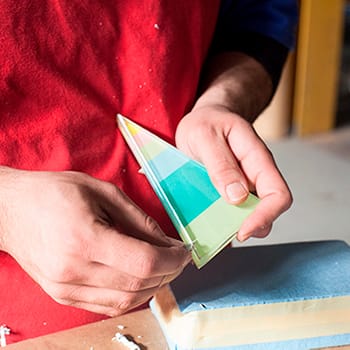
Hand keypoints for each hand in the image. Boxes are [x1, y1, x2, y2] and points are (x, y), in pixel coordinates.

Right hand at [0, 167, 189, 315]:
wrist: (10, 209)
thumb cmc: (53, 192)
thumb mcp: (102, 192)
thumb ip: (138, 219)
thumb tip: (166, 241)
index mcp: (85, 239)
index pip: (144, 262)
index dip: (173, 259)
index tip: (185, 251)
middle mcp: (74, 270)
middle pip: (139, 284)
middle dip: (169, 272)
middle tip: (179, 256)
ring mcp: (66, 288)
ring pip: (127, 300)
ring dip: (154, 285)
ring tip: (164, 266)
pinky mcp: (63, 295)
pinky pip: (108, 305)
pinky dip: (132, 295)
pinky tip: (141, 278)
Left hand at [175, 105, 291, 240]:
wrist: (204, 118)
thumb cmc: (207, 122)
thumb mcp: (205, 137)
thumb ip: (221, 164)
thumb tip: (238, 197)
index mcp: (257, 158)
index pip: (277, 194)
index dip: (265, 216)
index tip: (242, 231)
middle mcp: (255, 175)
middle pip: (266, 210)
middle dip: (247, 227)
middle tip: (220, 234)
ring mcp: (244, 184)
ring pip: (248, 214)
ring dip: (232, 226)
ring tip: (209, 229)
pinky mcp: (230, 190)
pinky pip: (232, 211)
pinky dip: (221, 221)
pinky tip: (205, 224)